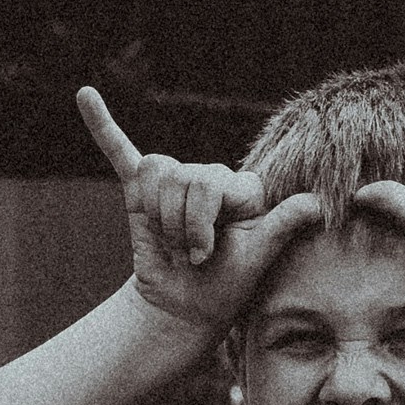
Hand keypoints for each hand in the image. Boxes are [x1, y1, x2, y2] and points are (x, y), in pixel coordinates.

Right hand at [84, 84, 322, 330]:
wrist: (181, 308)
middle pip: (183, 176)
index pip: (211, 178)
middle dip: (179, 224)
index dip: (202, 218)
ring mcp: (174, 184)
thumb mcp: (257, 258)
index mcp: (242, 189)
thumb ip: (282, 225)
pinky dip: (101, 124)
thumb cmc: (224, 288)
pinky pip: (120, 151)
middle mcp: (210, 178)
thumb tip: (320, 204)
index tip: (209, 254)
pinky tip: (84, 95)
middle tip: (188, 256)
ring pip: (156, 172)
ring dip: (157, 217)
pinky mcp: (140, 192)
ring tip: (170, 245)